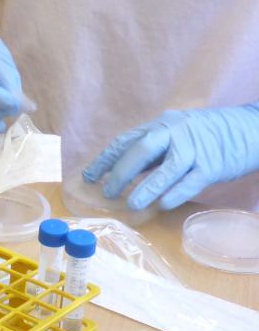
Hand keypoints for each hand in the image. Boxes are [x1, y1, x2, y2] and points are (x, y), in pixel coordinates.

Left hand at [83, 105, 258, 211]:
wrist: (249, 129)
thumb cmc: (205, 136)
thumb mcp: (174, 135)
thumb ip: (149, 152)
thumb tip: (118, 173)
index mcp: (161, 125)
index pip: (126, 141)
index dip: (105, 159)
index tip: (88, 177)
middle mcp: (176, 133)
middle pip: (142, 150)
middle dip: (120, 172)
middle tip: (107, 192)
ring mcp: (195, 149)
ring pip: (166, 168)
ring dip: (146, 188)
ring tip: (131, 204)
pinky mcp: (212, 166)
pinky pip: (190, 181)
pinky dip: (175, 193)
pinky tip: (162, 205)